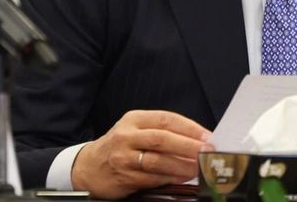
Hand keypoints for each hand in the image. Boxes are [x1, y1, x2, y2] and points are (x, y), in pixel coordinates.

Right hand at [71, 110, 212, 198]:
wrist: (88, 167)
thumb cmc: (120, 145)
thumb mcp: (136, 129)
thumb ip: (162, 131)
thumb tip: (197, 139)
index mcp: (134, 119)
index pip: (166, 119)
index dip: (190, 127)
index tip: (208, 136)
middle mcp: (127, 136)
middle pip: (162, 139)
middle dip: (189, 146)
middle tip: (207, 151)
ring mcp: (123, 157)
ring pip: (157, 160)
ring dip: (182, 165)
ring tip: (199, 167)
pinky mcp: (123, 177)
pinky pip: (151, 178)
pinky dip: (170, 178)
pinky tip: (183, 177)